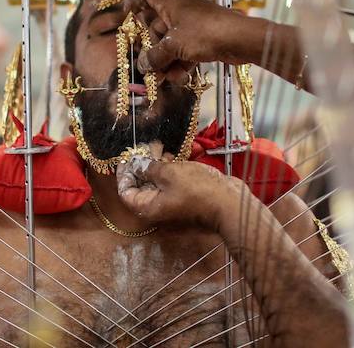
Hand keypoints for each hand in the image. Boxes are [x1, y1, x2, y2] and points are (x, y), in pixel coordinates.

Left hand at [116, 157, 239, 228]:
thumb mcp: (168, 174)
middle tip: (145, 146)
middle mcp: (157, 206)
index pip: (125, 192)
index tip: (128, 156)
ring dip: (155, 163)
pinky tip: (171, 154)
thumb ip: (148, 167)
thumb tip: (136, 164)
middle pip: (140, 185)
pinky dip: (168, 168)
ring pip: (156, 181)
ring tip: (158, 146)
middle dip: (141, 164)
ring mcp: (171, 201)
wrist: (228, 201)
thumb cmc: (197, 189)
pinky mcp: (183, 194)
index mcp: (148, 207)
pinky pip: (169, 180)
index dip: (124, 173)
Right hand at [133, 0, 248, 80]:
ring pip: (173, 43)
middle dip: (152, 48)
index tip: (126, 15)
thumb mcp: (174, 46)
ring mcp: (195, 26)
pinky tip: (181, 78)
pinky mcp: (206, 40)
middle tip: (147, 66)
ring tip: (163, 79)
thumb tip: (143, 65)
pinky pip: (187, 51)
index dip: (136, 3)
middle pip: (158, 27)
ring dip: (167, 61)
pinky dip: (182, 63)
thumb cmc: (203, 33)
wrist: (240, 39)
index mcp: (171, 4)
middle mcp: (182, 12)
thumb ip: (155, 56)